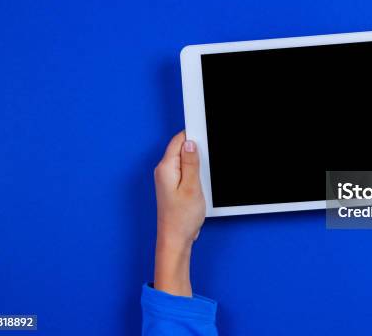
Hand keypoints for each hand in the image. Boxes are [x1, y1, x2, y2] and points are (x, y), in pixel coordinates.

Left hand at [153, 131, 205, 295]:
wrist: (175, 239)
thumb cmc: (181, 218)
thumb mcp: (192, 187)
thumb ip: (191, 163)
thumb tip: (190, 143)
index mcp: (166, 168)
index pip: (178, 141)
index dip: (192, 135)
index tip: (205, 133)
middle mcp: (164, 171)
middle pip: (181, 149)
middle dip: (196, 151)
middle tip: (207, 162)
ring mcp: (167, 179)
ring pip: (184, 161)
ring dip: (196, 164)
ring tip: (202, 179)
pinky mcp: (173, 186)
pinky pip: (185, 172)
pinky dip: (194, 174)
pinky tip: (200, 184)